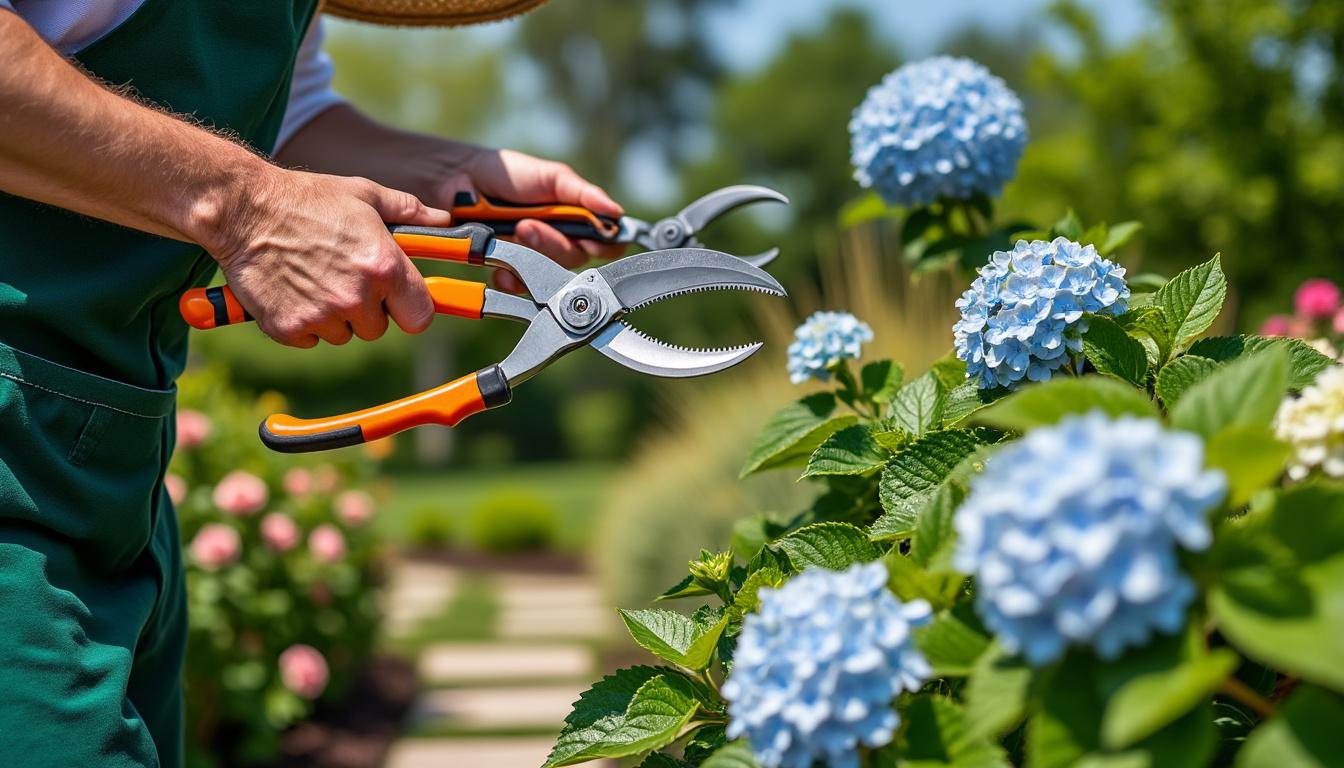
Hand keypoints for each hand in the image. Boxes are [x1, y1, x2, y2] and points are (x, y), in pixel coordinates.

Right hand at [206, 167, 450, 347]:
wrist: (242, 209)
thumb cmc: (306, 199)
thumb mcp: (364, 195)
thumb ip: (408, 211)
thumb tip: (443, 220)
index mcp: (384, 267)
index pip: (421, 316)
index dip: (411, 308)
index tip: (400, 299)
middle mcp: (356, 297)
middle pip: (378, 328)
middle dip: (367, 308)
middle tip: (345, 276)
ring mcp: (321, 316)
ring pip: (344, 334)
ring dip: (335, 316)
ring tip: (315, 277)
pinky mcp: (289, 329)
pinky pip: (310, 339)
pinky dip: (304, 321)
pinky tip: (293, 290)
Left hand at [447, 148, 625, 291]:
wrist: (462, 179)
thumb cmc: (510, 174)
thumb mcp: (552, 176)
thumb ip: (583, 194)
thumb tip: (616, 212)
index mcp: (577, 220)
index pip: (606, 242)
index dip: (603, 244)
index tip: (589, 238)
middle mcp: (561, 242)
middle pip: (575, 260)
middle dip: (552, 244)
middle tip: (527, 225)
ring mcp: (535, 258)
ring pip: (549, 274)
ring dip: (531, 254)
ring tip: (513, 231)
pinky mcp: (510, 271)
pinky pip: (519, 287)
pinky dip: (510, 278)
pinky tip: (501, 264)